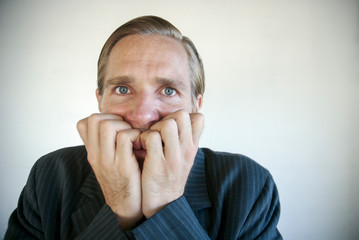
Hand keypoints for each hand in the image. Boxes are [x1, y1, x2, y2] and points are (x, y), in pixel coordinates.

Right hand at [77, 114, 142, 229]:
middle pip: (95, 119)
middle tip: (126, 129)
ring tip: (133, 136)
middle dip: (114, 118)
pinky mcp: (123, 165)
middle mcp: (96, 155)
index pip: (84, 123)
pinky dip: (136, 135)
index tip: (116, 126)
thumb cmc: (120, 180)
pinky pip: (126, 137)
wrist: (125, 207)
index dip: (102, 118)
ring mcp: (108, 160)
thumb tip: (112, 124)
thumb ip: (105, 145)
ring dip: (125, 125)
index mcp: (91, 153)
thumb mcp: (106, 163)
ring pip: (109, 125)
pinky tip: (141, 144)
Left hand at [140, 110, 203, 217]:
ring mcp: (173, 158)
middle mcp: (186, 150)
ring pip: (167, 123)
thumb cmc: (169, 178)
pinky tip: (142, 149)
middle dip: (166, 119)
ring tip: (149, 141)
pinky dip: (143, 139)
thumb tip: (177, 120)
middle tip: (158, 133)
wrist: (163, 205)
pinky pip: (151, 137)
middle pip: (181, 115)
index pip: (199, 118)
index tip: (172, 128)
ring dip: (154, 128)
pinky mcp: (158, 164)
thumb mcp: (184, 159)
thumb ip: (183, 141)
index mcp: (193, 148)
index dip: (182, 117)